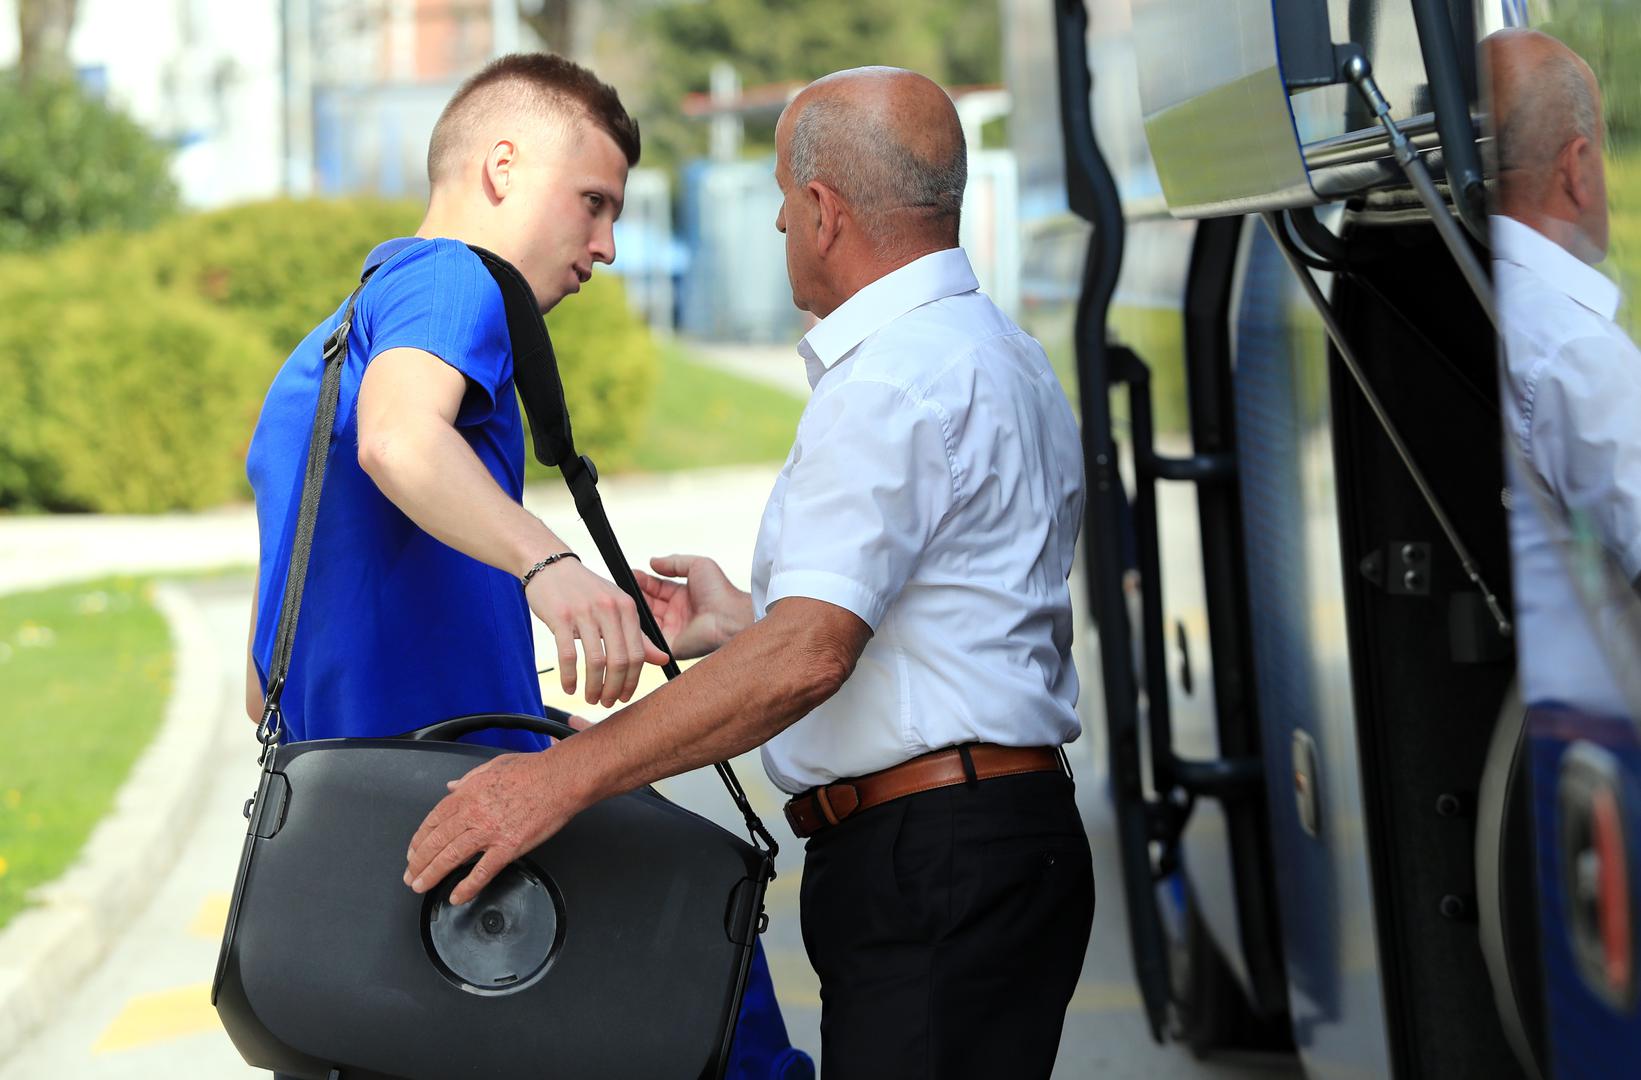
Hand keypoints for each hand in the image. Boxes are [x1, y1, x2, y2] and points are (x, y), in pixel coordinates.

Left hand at [404, 750, 578, 905]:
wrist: (560, 779)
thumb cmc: (532, 770)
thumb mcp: (492, 766)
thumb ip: (468, 779)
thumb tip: (452, 786)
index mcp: (468, 794)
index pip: (433, 820)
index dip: (419, 839)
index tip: (413, 851)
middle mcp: (473, 813)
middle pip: (436, 842)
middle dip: (418, 862)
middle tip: (411, 875)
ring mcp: (489, 832)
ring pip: (451, 857)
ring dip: (432, 874)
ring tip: (421, 885)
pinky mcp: (508, 847)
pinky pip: (482, 871)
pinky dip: (467, 886)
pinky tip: (457, 895)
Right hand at [525, 558, 669, 706]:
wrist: (550, 565)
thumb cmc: (585, 589)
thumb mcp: (616, 606)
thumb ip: (638, 634)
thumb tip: (662, 659)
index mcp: (627, 607)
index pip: (637, 653)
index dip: (633, 680)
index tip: (626, 696)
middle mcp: (609, 609)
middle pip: (619, 661)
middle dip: (614, 689)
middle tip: (608, 703)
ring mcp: (585, 613)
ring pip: (596, 661)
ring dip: (593, 687)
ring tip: (590, 698)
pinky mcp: (561, 617)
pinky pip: (568, 655)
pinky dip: (570, 676)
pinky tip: (570, 687)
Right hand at [632, 554, 752, 659]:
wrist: (729, 617)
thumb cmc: (720, 592)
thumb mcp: (697, 565)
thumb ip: (674, 563)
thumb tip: (653, 561)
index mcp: (684, 596)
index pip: (656, 587)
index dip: (642, 581)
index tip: (629, 574)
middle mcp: (677, 614)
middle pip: (648, 603)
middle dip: (634, 594)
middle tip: (620, 586)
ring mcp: (672, 630)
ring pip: (645, 620)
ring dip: (633, 610)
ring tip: (621, 599)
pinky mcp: (669, 645)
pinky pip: (648, 639)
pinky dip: (637, 630)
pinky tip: (627, 618)